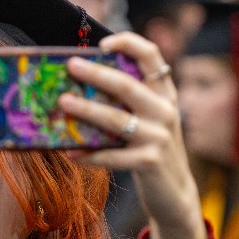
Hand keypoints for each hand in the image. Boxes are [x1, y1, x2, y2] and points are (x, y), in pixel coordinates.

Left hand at [59, 32, 206, 238]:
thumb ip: (128, 105)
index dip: (129, 44)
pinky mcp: (149, 162)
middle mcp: (165, 111)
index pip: (152, 57)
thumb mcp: (149, 122)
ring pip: (117, 119)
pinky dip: (89, 155)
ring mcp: (159, 137)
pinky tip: (70, 154)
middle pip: (128, 85)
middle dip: (97, 74)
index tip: (103, 44)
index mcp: (164, 95)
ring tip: (63, 103)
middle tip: (71, 66)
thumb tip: (81, 89)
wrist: (175, 194)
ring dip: (87, 111)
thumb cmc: (151, 152)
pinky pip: (112, 156)